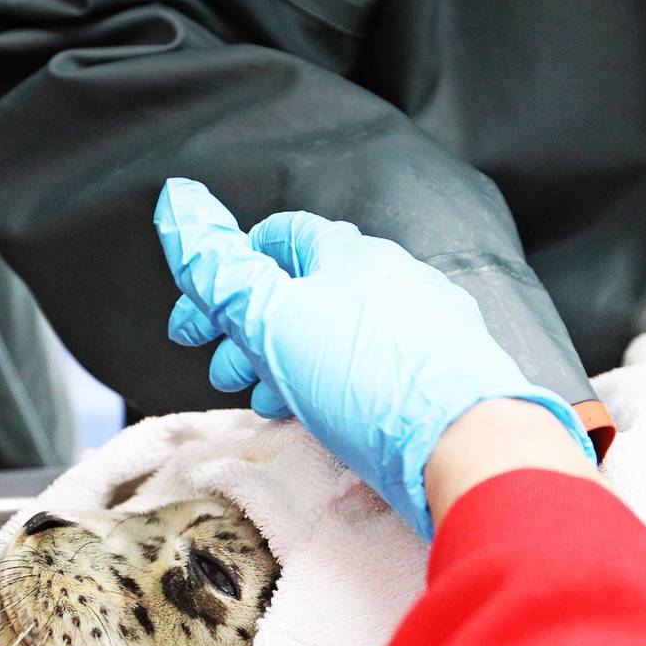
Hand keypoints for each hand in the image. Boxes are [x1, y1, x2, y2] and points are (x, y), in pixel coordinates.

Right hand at [155, 177, 593, 537]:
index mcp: (350, 254)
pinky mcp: (444, 374)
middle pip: (304, 293)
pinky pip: (376, 369)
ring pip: (339, 334)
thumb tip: (178, 201)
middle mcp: (393, 278)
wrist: (468, 444)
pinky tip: (328, 419)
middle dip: (252, 332)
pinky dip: (338, 387)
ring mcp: (424, 326)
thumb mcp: (272, 320)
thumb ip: (219, 270)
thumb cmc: (368, 380)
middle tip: (225, 375)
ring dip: (292, 365)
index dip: (223, 278)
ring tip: (270, 405)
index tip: (195, 326)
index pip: (273, 240)